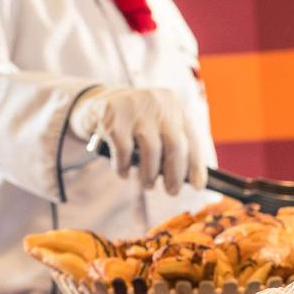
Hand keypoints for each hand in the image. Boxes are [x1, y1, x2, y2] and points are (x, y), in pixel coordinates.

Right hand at [69, 87, 206, 194]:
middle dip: (175, 174)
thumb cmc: (134, 125)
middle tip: (172, 192)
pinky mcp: (112, 115)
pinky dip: (124, 168)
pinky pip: (124, 151)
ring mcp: (135, 106)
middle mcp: (158, 102)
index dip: (196, 164)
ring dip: (150, 175)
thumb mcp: (156, 129)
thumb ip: (170, 147)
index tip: (197, 185)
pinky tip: (123, 173)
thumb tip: (187, 179)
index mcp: (174, 105)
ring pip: (151, 150)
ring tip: (148, 184)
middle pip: (175, 144)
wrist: (95, 104)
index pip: (191, 137)